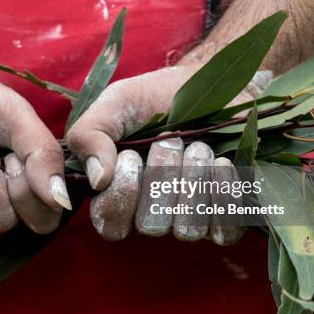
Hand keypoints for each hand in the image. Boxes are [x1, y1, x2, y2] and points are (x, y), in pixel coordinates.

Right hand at [67, 60, 254, 243]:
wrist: (212, 83)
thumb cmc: (156, 96)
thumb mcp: (114, 104)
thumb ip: (89, 136)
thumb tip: (97, 180)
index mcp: (118, 193)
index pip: (111, 224)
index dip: (122, 193)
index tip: (131, 154)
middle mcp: (152, 213)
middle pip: (151, 226)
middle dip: (162, 178)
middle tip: (170, 140)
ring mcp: (189, 218)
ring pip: (187, 229)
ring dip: (193, 181)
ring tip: (199, 146)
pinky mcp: (225, 215)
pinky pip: (224, 230)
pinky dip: (223, 194)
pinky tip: (222, 163)